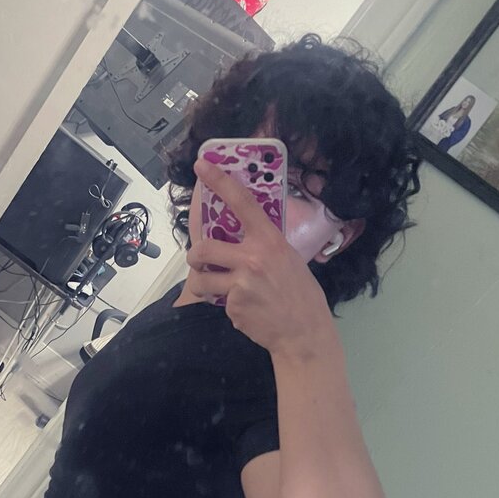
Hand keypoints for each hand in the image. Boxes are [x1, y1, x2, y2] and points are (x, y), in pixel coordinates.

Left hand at [187, 157, 335, 357]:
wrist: (304, 332)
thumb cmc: (299, 294)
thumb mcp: (288, 258)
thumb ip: (264, 245)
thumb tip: (242, 235)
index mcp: (270, 240)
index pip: (241, 202)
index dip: (219, 180)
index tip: (201, 164)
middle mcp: (253, 258)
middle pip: (204, 247)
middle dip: (195, 256)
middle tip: (200, 261)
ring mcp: (242, 284)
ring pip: (201, 278)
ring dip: (203, 283)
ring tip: (217, 288)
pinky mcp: (234, 306)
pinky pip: (217, 301)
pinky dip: (225, 305)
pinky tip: (245, 309)